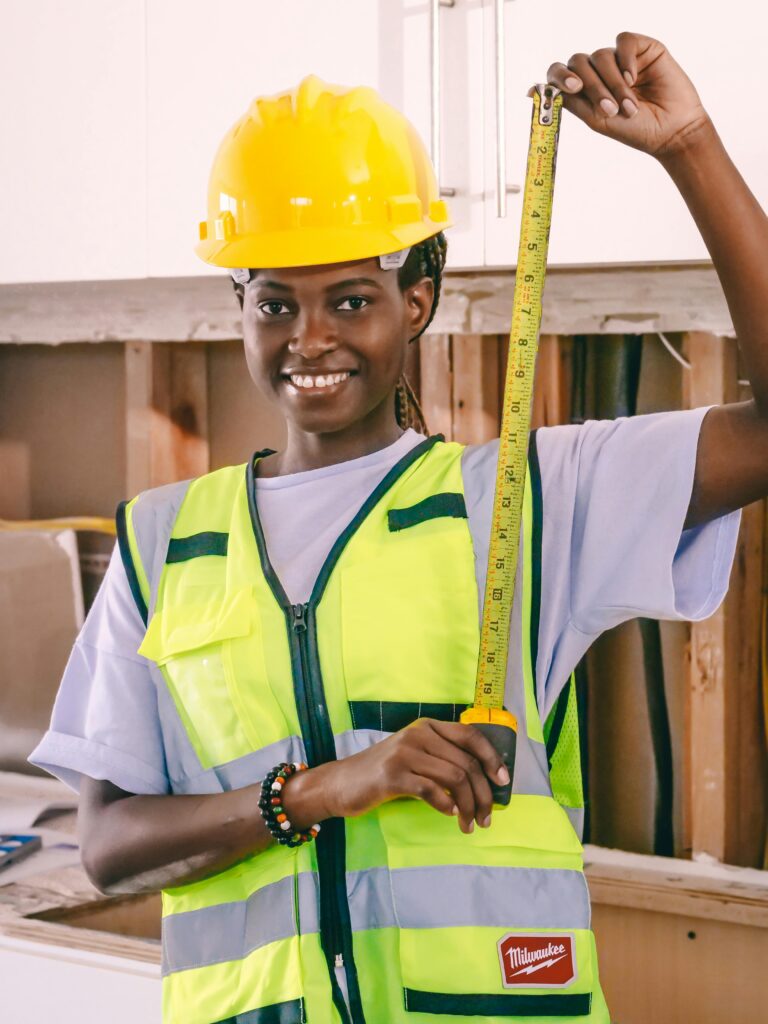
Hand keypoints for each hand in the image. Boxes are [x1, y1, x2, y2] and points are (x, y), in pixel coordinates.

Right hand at [318, 718, 510, 833]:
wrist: (341, 783)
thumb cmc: (383, 774)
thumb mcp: (415, 757)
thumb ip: (443, 761)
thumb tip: (482, 783)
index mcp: (427, 727)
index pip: (470, 736)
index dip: (492, 758)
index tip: (503, 782)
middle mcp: (418, 734)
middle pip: (466, 763)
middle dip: (483, 794)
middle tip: (486, 818)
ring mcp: (405, 753)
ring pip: (454, 778)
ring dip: (468, 806)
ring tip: (470, 825)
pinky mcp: (393, 775)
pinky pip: (431, 790)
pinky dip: (446, 806)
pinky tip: (450, 815)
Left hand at [545, 32, 711, 158]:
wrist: (670, 130)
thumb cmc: (634, 129)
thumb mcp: (595, 119)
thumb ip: (568, 101)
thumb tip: (532, 89)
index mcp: (585, 89)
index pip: (561, 72)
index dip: (560, 76)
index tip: (572, 88)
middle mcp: (600, 72)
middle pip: (579, 62)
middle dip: (591, 86)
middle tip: (608, 108)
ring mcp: (620, 59)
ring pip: (601, 56)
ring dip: (612, 84)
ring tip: (628, 106)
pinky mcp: (642, 48)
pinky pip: (623, 41)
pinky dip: (625, 60)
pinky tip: (633, 78)